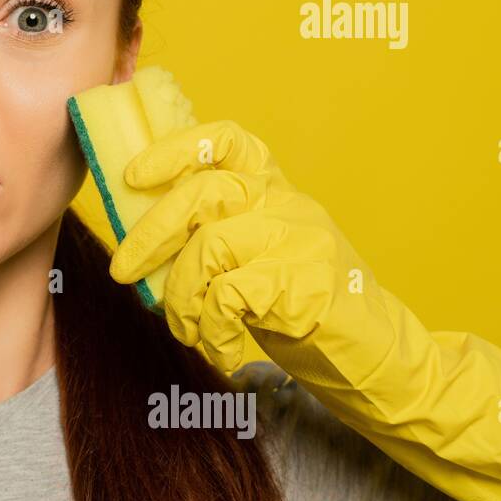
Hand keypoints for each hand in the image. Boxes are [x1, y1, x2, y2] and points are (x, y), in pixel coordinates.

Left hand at [109, 119, 396, 382]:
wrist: (377, 359)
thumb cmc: (301, 310)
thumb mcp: (254, 259)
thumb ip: (211, 237)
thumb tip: (137, 243)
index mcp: (273, 191)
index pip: (227, 142)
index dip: (175, 150)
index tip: (134, 175)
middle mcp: (288, 205)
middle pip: (203, 192)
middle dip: (149, 234)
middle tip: (123, 271)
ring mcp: (301, 241)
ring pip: (209, 246)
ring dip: (181, 296)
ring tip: (187, 329)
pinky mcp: (306, 284)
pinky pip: (230, 296)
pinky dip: (211, 330)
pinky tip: (222, 350)